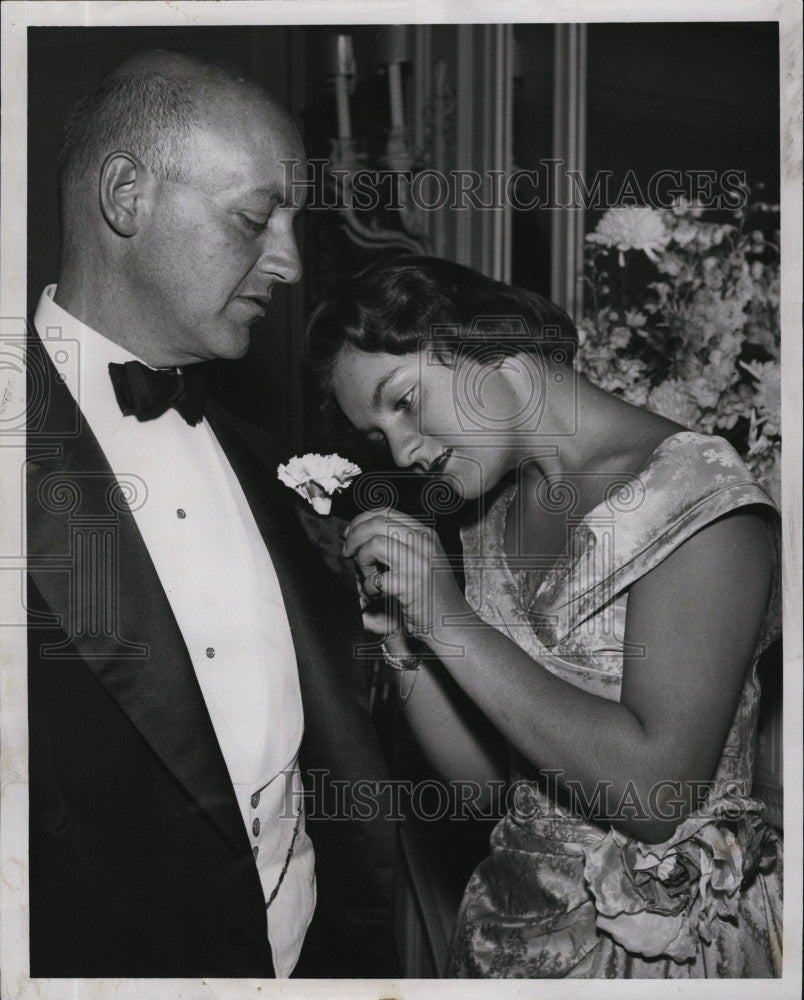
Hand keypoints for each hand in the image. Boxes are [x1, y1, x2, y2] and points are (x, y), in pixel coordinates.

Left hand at [343, 507, 467, 641]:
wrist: (452, 624)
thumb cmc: (433, 595)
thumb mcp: (423, 559)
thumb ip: (400, 543)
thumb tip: (362, 532)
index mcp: (426, 534)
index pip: (386, 511)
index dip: (361, 520)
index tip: (350, 534)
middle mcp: (424, 544)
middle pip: (377, 523)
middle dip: (354, 536)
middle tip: (348, 552)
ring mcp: (418, 563)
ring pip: (374, 544)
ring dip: (362, 561)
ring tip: (368, 576)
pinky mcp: (410, 585)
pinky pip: (376, 578)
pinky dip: (368, 587)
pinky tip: (376, 594)